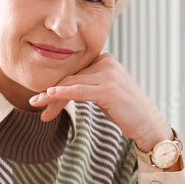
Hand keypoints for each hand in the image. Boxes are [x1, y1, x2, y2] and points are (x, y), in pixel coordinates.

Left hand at [28, 53, 172, 151]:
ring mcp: (108, 74)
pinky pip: (79, 91)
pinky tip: (50, 94)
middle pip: (70, 76)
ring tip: (38, 107)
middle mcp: (106, 62)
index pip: (73, 71)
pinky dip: (63, 93)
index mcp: (104, 60)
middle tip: (35, 104)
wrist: (148, 124)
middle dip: (51, 93)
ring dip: (52, 97)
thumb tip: (62, 86)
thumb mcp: (103, 93)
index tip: (41, 98)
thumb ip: (87, 85)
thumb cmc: (125, 111)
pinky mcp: (109, 89)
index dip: (56, 85)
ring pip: (71, 84)